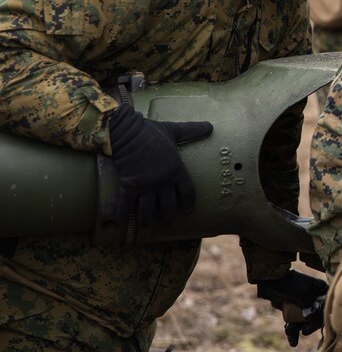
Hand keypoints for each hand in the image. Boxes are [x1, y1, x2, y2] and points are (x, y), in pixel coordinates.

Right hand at [108, 104, 210, 226]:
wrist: (127, 132)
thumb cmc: (151, 132)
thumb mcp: (174, 131)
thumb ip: (192, 130)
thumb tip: (210, 126)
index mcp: (176, 169)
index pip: (187, 190)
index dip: (188, 202)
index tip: (188, 210)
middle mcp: (163, 181)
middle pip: (168, 204)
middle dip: (168, 214)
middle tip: (167, 220)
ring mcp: (146, 185)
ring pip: (148, 209)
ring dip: (147, 218)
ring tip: (146, 224)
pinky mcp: (129, 186)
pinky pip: (126, 204)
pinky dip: (123, 214)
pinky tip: (121, 221)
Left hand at [256, 270, 327, 346]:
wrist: (270, 281)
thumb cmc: (290, 285)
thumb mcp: (303, 297)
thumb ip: (313, 310)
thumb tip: (317, 322)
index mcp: (320, 290)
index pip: (327, 307)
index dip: (324, 318)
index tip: (317, 324)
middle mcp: (314, 298)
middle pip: (317, 317)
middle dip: (309, 326)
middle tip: (304, 331)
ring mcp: (303, 304)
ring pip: (304, 322)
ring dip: (298, 329)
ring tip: (289, 331)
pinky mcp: (292, 309)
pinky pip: (295, 322)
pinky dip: (293, 331)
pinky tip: (292, 340)